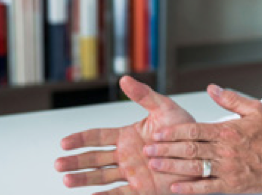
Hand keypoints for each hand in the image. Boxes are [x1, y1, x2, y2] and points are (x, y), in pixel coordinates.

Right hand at [54, 76, 199, 194]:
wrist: (203, 152)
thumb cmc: (185, 129)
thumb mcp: (164, 108)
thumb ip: (144, 95)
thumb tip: (124, 78)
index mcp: (128, 136)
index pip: (98, 137)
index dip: (81, 139)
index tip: (64, 142)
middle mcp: (126, 156)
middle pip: (94, 159)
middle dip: (76, 161)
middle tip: (58, 163)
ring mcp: (132, 174)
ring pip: (102, 178)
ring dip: (83, 179)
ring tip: (65, 180)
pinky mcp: (142, 190)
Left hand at [145, 85, 261, 193]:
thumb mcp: (256, 109)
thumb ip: (231, 99)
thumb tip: (212, 88)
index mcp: (228, 131)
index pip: (194, 129)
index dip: (173, 131)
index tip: (156, 132)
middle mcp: (225, 151)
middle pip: (189, 149)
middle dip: (165, 148)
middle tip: (147, 148)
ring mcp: (228, 169)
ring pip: (193, 167)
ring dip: (171, 166)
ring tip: (154, 163)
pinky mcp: (232, 185)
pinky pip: (207, 188)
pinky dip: (189, 189)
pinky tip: (174, 188)